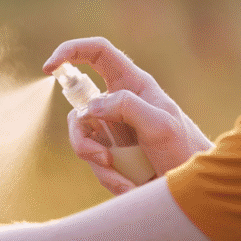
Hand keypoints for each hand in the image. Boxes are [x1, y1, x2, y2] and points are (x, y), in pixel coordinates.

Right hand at [43, 37, 212, 194]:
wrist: (190, 188)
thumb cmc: (184, 150)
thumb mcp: (160, 125)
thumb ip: (127, 107)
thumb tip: (91, 107)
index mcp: (133, 84)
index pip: (98, 53)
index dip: (71, 51)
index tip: (49, 67)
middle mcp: (119, 103)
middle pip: (79, 107)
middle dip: (82, 137)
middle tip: (101, 157)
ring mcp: (111, 128)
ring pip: (81, 137)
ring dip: (97, 162)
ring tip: (123, 178)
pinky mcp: (109, 151)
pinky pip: (92, 159)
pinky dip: (107, 176)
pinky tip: (129, 185)